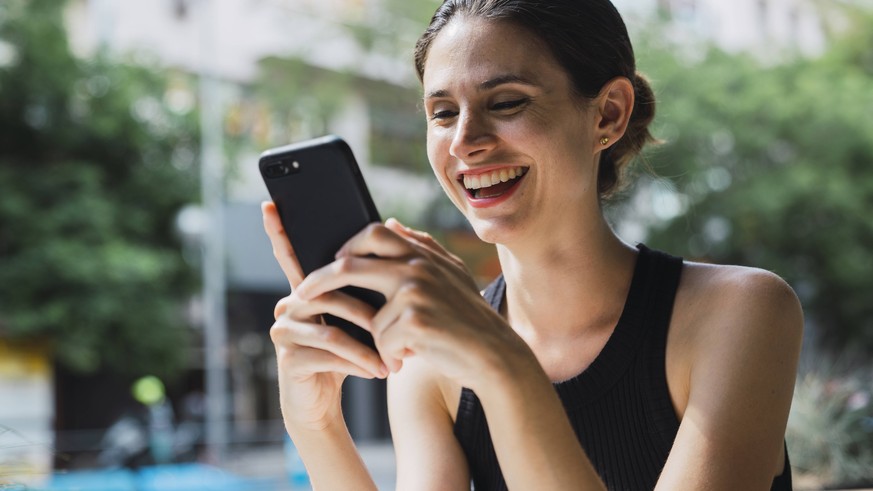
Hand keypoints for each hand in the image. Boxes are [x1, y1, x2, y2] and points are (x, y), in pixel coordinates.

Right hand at [262, 201, 387, 431]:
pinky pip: (329, 352)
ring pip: (332, 326)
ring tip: (394, 360)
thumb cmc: (349, 352)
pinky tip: (377, 371)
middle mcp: (289, 303)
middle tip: (399, 325)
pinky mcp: (288, 356)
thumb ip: (369, 282)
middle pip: (330, 293)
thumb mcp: (362, 317)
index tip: (269, 204)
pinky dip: (359, 361)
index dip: (278, 231)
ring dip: (370, 344)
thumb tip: (391, 231)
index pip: (290, 255)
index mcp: (307, 289)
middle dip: (370, 313)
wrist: (327, 399)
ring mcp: (284, 330)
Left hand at [295, 218, 531, 392]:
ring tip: (401, 349)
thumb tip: (389, 222)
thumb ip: (420, 246)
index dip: (347, 244)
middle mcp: (417, 266)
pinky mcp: (413, 320)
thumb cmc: (468, 318)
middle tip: (301, 296)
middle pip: (349, 264)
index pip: (374, 231)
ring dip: (378, 339)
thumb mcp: (450, 275)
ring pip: (368, 315)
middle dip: (319, 281)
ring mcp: (415, 291)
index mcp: (423, 254)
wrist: (494, 355)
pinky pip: (381, 339)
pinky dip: (391, 355)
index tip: (333, 260)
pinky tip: (410, 359)